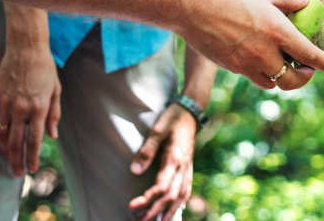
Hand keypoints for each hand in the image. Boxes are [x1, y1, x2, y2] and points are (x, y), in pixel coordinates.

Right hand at [0, 36, 61, 175]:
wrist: (27, 49)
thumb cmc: (45, 69)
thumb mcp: (56, 91)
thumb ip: (54, 114)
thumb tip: (52, 135)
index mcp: (39, 107)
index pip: (34, 139)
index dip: (32, 157)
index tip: (31, 169)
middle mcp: (22, 108)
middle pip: (17, 142)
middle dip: (17, 160)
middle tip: (18, 173)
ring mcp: (6, 103)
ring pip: (3, 134)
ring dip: (5, 150)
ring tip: (9, 160)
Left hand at [128, 104, 196, 220]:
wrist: (190, 111)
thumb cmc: (172, 119)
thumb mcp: (157, 130)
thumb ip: (147, 151)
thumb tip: (135, 170)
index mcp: (175, 158)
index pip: (161, 186)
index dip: (148, 199)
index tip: (133, 207)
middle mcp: (183, 166)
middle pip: (171, 195)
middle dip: (156, 211)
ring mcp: (187, 167)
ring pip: (181, 195)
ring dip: (170, 211)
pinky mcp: (188, 166)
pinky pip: (187, 188)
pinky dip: (181, 201)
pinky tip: (176, 208)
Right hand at [181, 0, 323, 90]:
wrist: (192, 5)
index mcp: (278, 32)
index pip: (309, 55)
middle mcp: (264, 53)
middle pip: (292, 81)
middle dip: (304, 78)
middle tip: (308, 70)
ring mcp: (246, 63)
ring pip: (272, 82)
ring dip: (282, 77)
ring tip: (286, 65)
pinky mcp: (231, 66)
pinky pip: (253, 77)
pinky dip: (263, 73)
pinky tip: (262, 59)